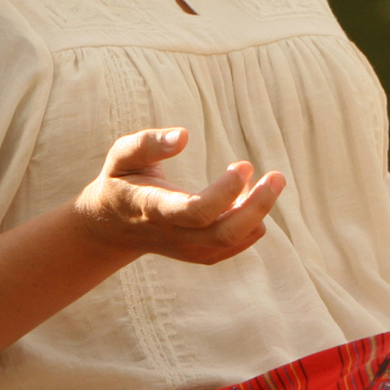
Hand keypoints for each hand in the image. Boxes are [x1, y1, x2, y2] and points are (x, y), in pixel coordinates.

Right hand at [73, 128, 284, 265]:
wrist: (111, 226)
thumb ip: (148, 143)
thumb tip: (185, 136)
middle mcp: (172, 234)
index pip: (195, 210)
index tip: (244, 165)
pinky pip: (232, 246)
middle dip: (257, 206)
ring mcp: (186, 248)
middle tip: (278, 177)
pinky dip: (252, 225)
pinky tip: (252, 199)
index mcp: (153, 208)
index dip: (225, 191)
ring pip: (231, 241)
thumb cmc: (120, 181)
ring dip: (258, 212)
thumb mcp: (122, 155)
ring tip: (269, 182)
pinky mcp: (198, 253)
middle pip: (222, 232)